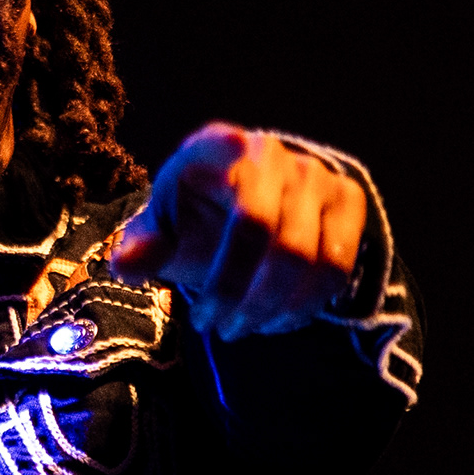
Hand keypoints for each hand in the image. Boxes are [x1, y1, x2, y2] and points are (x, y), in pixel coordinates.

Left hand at [102, 125, 366, 338]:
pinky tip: (278, 321)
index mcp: (217, 146)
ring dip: (272, 307)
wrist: (244, 209)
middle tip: (215, 326)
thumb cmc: (191, 218)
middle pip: (267, 232)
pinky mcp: (348, 201)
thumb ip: (143, 246)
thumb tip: (125, 266)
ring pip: (309, 257)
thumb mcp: (160, 228)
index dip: (232, 167)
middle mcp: (273, 153)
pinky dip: (306, 305)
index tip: (232, 170)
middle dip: (237, 292)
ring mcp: (317, 175)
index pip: (227, 157)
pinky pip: (338, 266)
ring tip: (241, 328)